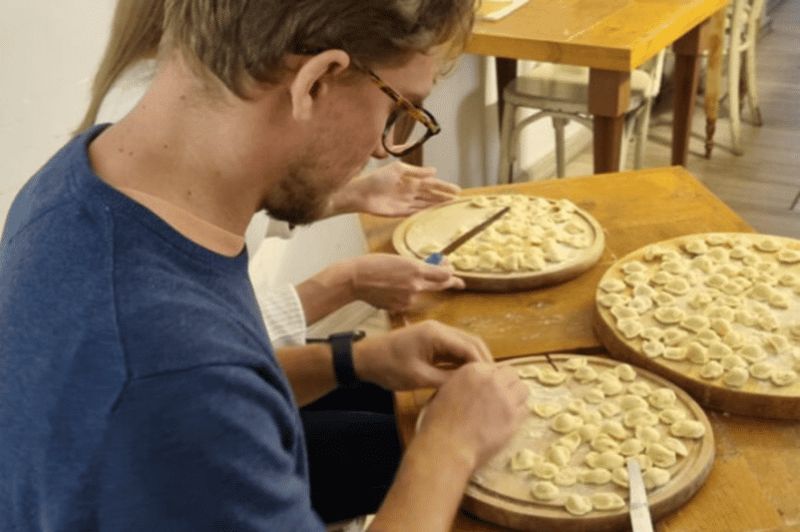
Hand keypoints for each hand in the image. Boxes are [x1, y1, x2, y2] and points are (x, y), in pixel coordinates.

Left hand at [328, 161, 459, 216]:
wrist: (361, 194)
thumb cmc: (377, 179)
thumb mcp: (398, 170)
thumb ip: (416, 172)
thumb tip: (434, 171)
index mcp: (410, 180)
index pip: (432, 184)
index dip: (444, 187)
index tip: (457, 190)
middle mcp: (410, 191)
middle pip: (431, 195)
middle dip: (444, 197)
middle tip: (457, 200)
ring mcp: (406, 203)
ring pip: (426, 204)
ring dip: (437, 205)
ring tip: (450, 206)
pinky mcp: (400, 213)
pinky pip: (416, 212)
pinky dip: (426, 212)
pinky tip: (435, 213)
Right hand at [349, 253, 463, 311]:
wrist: (356, 279)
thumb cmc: (374, 264)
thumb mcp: (399, 259)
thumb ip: (417, 267)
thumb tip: (430, 270)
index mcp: (416, 270)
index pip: (444, 274)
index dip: (451, 273)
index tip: (454, 273)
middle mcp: (416, 286)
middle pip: (440, 286)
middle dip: (451, 283)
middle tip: (459, 283)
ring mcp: (408, 299)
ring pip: (421, 293)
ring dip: (418, 288)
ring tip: (399, 280)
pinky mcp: (399, 307)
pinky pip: (408, 301)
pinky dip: (404, 296)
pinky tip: (390, 289)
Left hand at [354, 320, 492, 390]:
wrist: (365, 358)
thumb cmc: (389, 367)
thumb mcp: (419, 377)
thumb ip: (446, 379)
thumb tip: (470, 385)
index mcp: (437, 334)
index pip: (470, 347)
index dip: (483, 365)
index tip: (493, 383)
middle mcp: (440, 329)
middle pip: (472, 342)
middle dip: (483, 361)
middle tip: (493, 383)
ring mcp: (436, 333)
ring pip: (464, 345)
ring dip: (474, 361)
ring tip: (483, 382)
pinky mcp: (431, 340)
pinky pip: (453, 349)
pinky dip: (462, 361)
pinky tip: (467, 377)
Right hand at [418, 363, 528, 468]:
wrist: (447, 447)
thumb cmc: (439, 422)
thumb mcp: (445, 391)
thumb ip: (464, 383)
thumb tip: (472, 385)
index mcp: (473, 370)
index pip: (494, 366)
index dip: (492, 377)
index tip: (488, 388)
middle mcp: (492, 380)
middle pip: (511, 374)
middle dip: (506, 383)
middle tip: (499, 398)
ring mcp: (506, 399)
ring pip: (523, 389)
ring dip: (516, 396)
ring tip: (506, 408)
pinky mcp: (515, 418)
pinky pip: (525, 409)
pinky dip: (518, 413)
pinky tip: (507, 421)